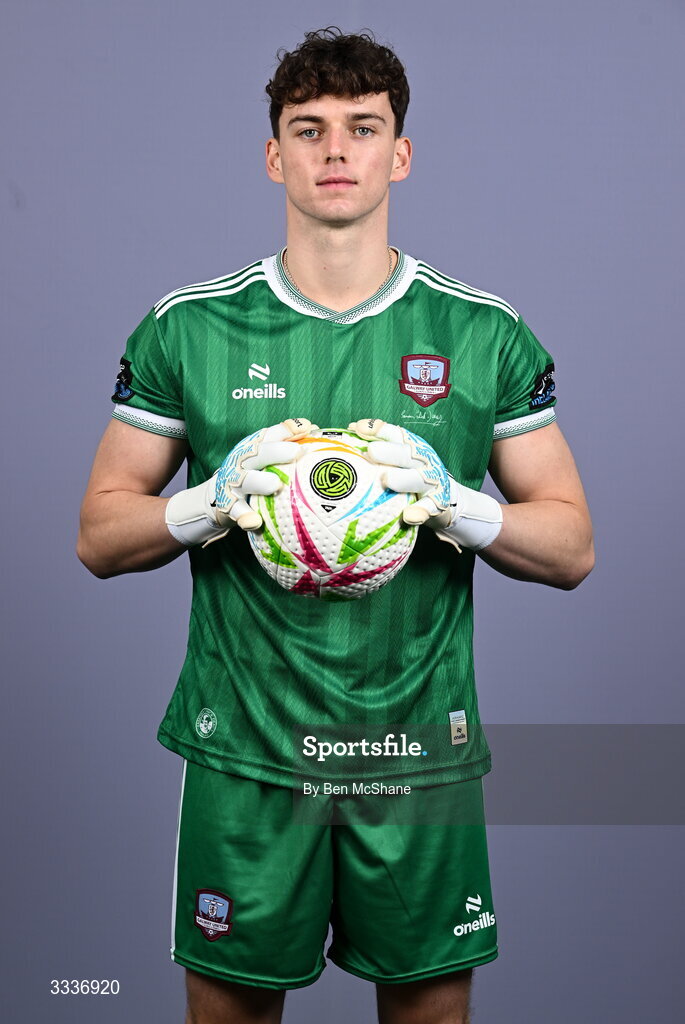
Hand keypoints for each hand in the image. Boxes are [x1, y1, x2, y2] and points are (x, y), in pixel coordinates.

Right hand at [166, 417, 314, 544]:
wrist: (216, 498)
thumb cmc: (252, 475)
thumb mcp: (264, 458)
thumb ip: (285, 442)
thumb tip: (311, 427)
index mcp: (252, 448)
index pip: (269, 434)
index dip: (286, 429)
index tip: (307, 427)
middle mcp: (241, 462)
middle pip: (258, 453)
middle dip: (276, 451)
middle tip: (296, 452)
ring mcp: (233, 482)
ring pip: (246, 480)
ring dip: (259, 481)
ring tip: (275, 484)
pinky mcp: (227, 504)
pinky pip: (236, 512)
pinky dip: (245, 517)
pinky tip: (255, 522)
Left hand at [348, 418, 450, 524]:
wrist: (442, 498)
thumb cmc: (409, 475)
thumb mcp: (397, 461)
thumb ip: (376, 450)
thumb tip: (348, 432)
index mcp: (411, 446)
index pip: (395, 434)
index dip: (378, 430)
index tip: (359, 429)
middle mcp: (423, 460)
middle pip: (406, 454)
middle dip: (390, 451)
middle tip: (371, 452)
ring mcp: (432, 480)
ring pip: (419, 479)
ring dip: (403, 479)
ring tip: (387, 480)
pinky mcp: (439, 501)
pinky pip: (429, 507)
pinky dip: (420, 511)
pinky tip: (409, 516)